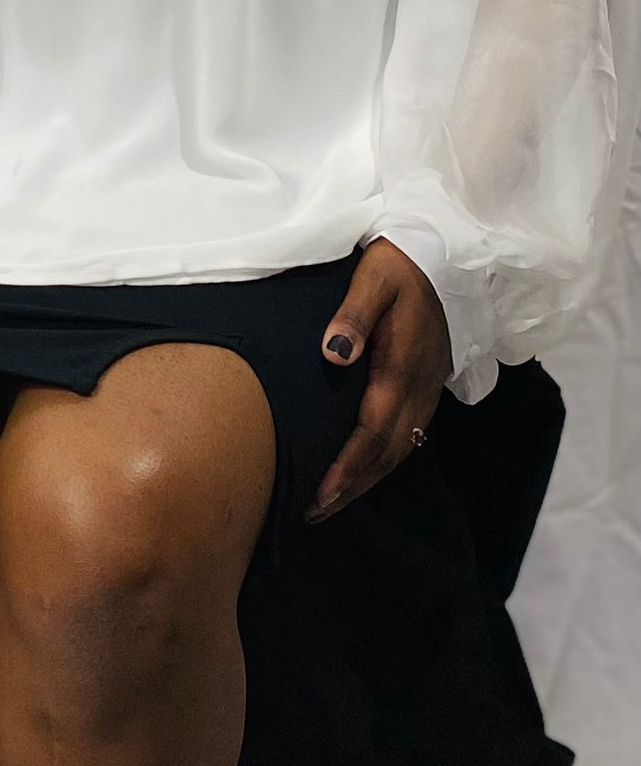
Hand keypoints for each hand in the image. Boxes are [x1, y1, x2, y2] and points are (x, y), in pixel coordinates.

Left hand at [304, 237, 453, 521]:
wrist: (449, 252)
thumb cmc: (402, 262)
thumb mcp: (375, 277)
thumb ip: (354, 315)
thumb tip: (334, 354)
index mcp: (401, 368)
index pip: (372, 433)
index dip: (346, 468)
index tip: (319, 495)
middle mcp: (418, 388)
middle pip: (386, 453)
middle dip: (352, 487)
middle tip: (315, 513)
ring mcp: (427, 389)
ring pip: (399, 449)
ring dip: (367, 480)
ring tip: (332, 502)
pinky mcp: (428, 385)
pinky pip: (407, 435)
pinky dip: (383, 461)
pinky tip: (364, 469)